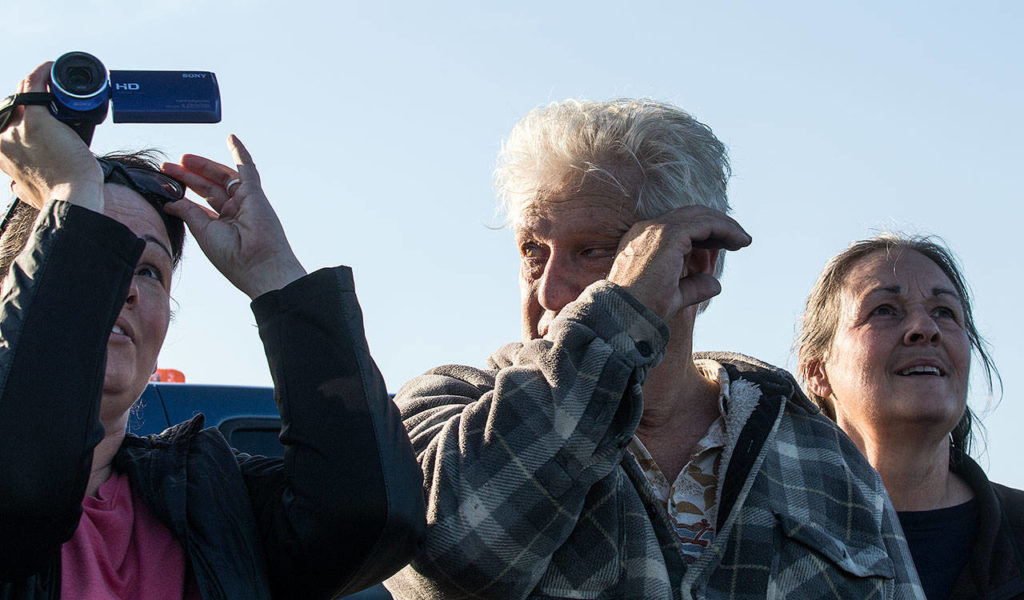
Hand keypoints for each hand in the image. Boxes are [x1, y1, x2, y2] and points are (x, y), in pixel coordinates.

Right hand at [0, 62, 102, 211]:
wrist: (73, 200)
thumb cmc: (59, 197)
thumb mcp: (25, 192)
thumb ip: (18, 186)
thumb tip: (14, 185)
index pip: (2, 122)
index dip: (15, 113)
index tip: (31, 111)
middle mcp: (2, 138)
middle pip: (12, 106)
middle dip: (29, 99)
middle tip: (52, 97)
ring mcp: (17, 128)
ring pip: (22, 93)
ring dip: (36, 83)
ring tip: (53, 80)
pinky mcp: (37, 120)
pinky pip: (34, 84)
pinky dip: (41, 72)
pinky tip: (50, 67)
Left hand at [161, 135, 305, 298]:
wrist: (259, 265)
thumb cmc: (233, 257)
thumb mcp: (203, 232)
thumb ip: (188, 212)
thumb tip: (170, 201)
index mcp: (222, 227)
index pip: (200, 204)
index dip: (182, 192)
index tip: (165, 182)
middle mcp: (234, 213)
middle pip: (209, 188)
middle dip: (188, 176)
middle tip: (168, 166)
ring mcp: (245, 202)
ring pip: (222, 178)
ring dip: (204, 166)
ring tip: (184, 158)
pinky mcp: (255, 193)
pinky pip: (247, 168)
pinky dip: (240, 153)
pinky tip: (231, 138)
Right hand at [607, 206, 750, 321]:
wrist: (623, 314)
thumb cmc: (641, 310)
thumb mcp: (672, 296)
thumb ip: (693, 287)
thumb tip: (715, 284)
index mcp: (643, 240)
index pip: (680, 224)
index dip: (706, 231)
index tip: (727, 245)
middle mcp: (647, 229)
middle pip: (691, 214)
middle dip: (718, 224)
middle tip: (739, 240)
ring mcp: (657, 230)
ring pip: (700, 215)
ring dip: (725, 225)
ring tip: (743, 240)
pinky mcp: (669, 235)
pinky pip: (705, 224)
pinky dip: (724, 229)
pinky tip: (738, 241)